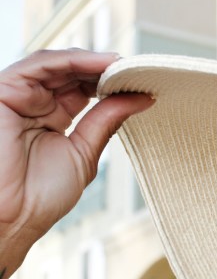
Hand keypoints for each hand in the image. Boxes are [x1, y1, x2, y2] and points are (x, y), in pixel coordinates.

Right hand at [0, 49, 151, 278]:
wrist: (14, 217)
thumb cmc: (41, 196)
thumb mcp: (84, 152)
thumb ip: (106, 121)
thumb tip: (139, 99)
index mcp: (53, 117)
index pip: (83, 88)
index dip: (110, 83)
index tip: (141, 82)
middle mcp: (35, 103)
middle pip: (72, 73)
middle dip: (104, 69)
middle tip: (137, 70)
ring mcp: (19, 95)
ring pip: (57, 64)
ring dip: (92, 61)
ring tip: (122, 65)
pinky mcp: (5, 91)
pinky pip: (40, 65)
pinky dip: (71, 60)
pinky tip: (100, 64)